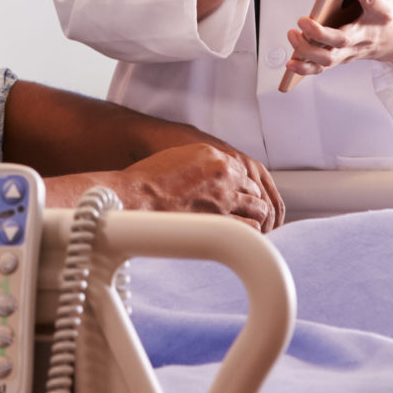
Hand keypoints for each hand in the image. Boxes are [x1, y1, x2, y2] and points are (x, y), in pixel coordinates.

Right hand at [108, 142, 284, 232]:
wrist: (135, 197)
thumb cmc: (147, 181)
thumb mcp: (178, 158)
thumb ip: (201, 166)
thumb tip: (209, 179)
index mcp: (212, 155)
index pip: (242, 171)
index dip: (241, 187)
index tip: (236, 197)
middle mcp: (223, 172)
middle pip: (253, 188)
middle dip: (250, 201)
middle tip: (243, 213)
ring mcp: (224, 196)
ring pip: (257, 207)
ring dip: (254, 217)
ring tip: (247, 225)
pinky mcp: (221, 219)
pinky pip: (250, 227)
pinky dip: (250, 232)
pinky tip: (240, 236)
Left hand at [280, 0, 392, 89]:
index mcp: (382, 12)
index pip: (373, 2)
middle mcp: (366, 34)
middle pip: (343, 39)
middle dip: (322, 33)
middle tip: (304, 20)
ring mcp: (352, 49)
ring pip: (329, 57)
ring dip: (308, 49)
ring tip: (293, 32)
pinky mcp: (342, 58)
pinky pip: (322, 68)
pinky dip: (305, 68)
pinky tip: (290, 61)